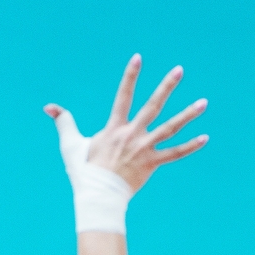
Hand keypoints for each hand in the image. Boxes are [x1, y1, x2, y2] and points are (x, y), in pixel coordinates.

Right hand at [45, 55, 207, 194]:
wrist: (97, 195)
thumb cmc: (83, 170)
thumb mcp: (70, 144)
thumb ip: (63, 122)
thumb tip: (49, 107)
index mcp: (114, 128)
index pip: (123, 96)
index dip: (130, 76)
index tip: (138, 58)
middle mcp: (132, 135)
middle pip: (153, 106)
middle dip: (166, 86)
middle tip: (179, 70)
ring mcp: (144, 149)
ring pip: (170, 128)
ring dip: (188, 114)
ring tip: (204, 102)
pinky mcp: (152, 164)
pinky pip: (175, 154)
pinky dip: (190, 147)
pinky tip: (205, 137)